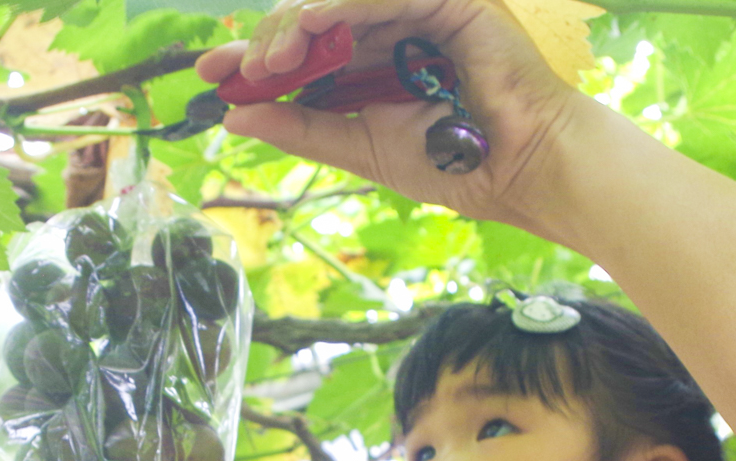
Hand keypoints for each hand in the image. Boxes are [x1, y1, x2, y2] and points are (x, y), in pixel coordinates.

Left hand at [194, 0, 590, 232]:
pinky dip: (343, 4)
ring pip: (339, 2)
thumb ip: (304, 130)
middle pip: (312, 20)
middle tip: (246, 72)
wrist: (523, 169)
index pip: (304, 52)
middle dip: (270, 42)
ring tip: (274, 60)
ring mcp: (417, 12)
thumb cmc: (456, 162)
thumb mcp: (361, 148)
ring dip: (297, 24)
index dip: (255, 57)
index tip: (211, 74)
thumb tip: (237, 119)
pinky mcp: (447, 1)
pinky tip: (315, 23)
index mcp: (371, 66)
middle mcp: (390, 32)